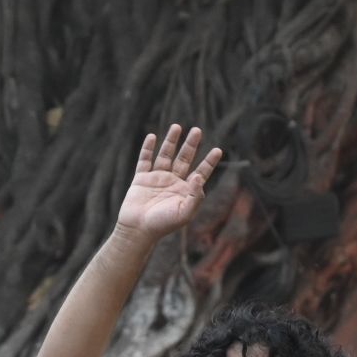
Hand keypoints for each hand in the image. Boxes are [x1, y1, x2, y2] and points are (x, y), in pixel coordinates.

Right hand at [113, 124, 224, 239]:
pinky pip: (145, 160)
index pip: (200, 172)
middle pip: (184, 158)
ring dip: (171, 141)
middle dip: (191, 145)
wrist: (138, 230)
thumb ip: (195, 196)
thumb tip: (199, 176)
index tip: (218, 150)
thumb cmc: (163, 225)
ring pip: (165, 155)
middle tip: (197, 130)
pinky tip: (152, 136)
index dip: (209, 162)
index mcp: (185, 190)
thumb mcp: (184, 213)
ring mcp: (156, 179)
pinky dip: (148, 148)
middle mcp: (172, 182)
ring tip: (177, 126)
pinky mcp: (141, 179)